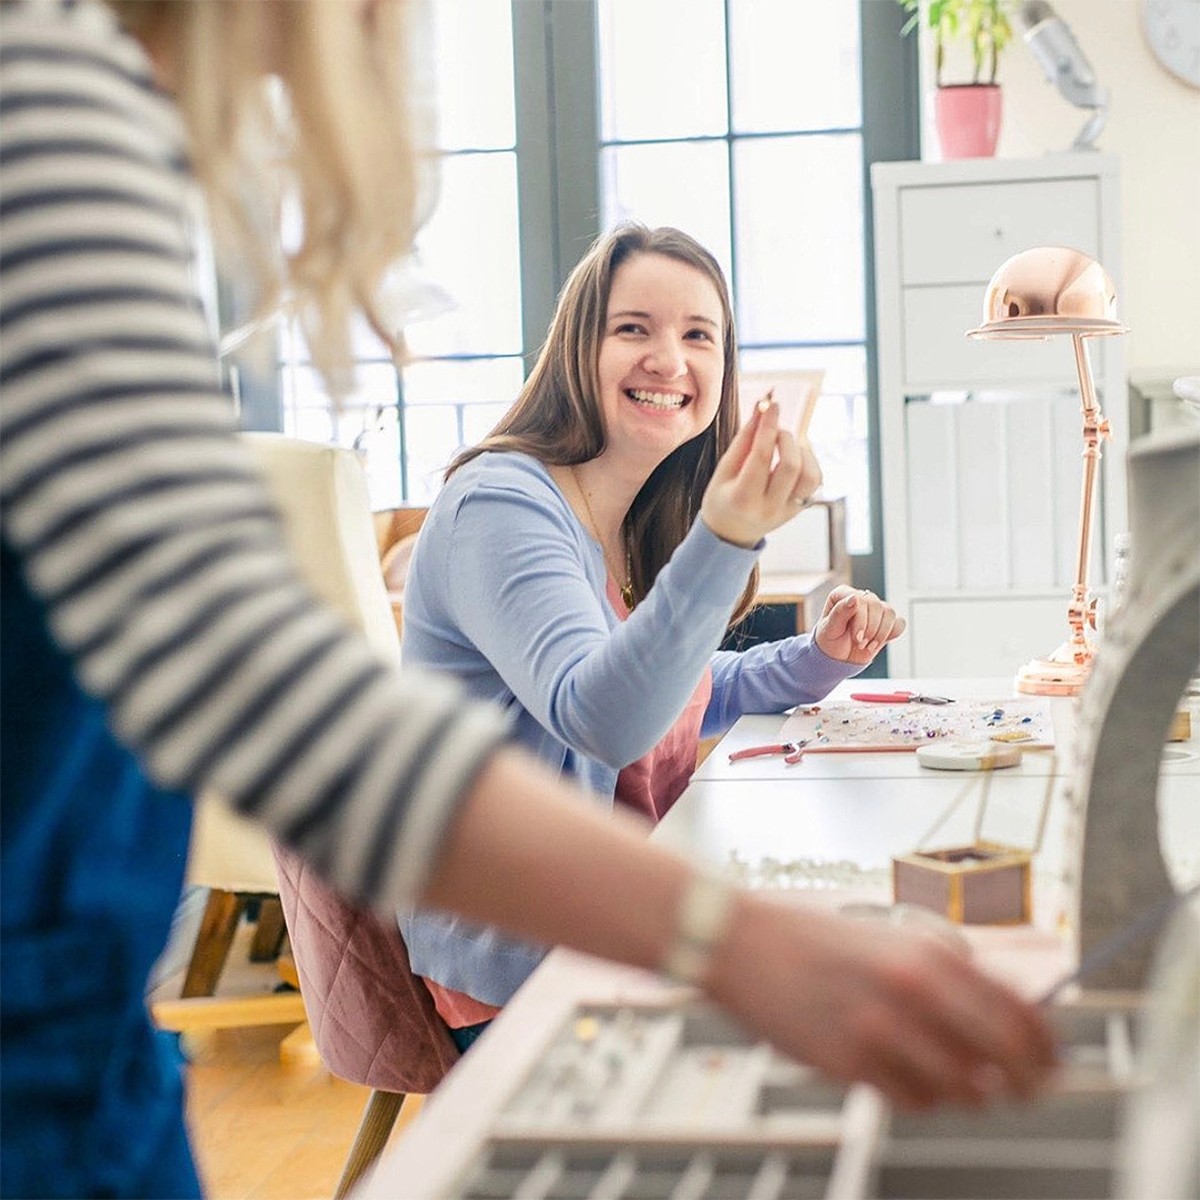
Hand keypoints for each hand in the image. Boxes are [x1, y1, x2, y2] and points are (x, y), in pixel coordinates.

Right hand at [700, 396, 821, 548]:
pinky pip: (815, 482)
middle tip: (775, 430)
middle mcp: (768, 508)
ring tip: (785, 447)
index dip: (767, 426)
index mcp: (742, 498)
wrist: (730, 533)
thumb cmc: (723, 498)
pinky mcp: (798, 509)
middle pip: (790, 466)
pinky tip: (794, 458)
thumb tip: (761, 410)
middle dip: (785, 438)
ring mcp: (787, 512)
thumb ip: (743, 441)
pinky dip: (808, 462)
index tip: (771, 405)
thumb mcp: (724, 470)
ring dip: (801, 451)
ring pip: (811, 475)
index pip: (760, 456)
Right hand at [709, 894, 1058, 1109]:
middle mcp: (913, 990)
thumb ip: (948, 976)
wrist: (743, 940)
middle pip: (1004, 1057)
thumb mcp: (893, 940)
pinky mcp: (848, 1063)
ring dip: (967, 1092)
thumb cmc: (819, 940)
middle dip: (1026, 1083)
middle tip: (1026, 1091)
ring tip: (952, 1079)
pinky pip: (911, 1101)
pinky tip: (902, 1076)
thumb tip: (1010, 1021)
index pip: (1020, 1010)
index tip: (1054, 1062)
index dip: (1048, 1046)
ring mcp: (880, 1029)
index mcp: (930, 953)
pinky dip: (918, 1097)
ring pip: (961, 1090)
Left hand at [813, 585, 904, 664]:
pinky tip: (878, 642)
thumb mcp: (829, 629)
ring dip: (881, 634)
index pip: (861, 600)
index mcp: (843, 594)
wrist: (837, 658)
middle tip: (860, 644)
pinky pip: (899, 623)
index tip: (857, 638)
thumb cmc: (830, 641)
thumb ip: (840, 612)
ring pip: (890, 613)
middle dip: (871, 630)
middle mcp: (861, 597)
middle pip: (877, 606)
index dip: (862, 621)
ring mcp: (875, 609)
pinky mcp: (886, 621)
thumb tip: (854, 597)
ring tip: (868, 646)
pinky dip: (891, 634)